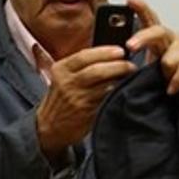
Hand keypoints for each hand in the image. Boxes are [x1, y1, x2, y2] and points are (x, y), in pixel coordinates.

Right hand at [36, 45, 134, 160]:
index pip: (85, 55)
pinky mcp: (86, 112)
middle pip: (97, 70)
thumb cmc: (61, 99)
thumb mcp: (63, 78)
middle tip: (130, 65)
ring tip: (130, 77)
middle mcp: (67, 83)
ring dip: (121, 80)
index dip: (106, 52)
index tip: (120, 51)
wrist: (49, 127)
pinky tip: (123, 90)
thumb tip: (109, 55)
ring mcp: (76, 99)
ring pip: (104, 86)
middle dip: (118, 65)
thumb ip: (80, 66)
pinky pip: (106, 99)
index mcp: (61, 69)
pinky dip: (116, 93)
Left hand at [125, 0, 178, 98]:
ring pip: (169, 60)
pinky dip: (177, 80)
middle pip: (158, 32)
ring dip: (165, 75)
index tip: (130, 0)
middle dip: (142, 38)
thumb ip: (138, 62)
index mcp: (161, 38)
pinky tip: (171, 89)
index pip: (150, 19)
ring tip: (166, 85)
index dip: (141, 8)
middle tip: (130, 46)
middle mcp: (175, 38)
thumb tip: (116, 63)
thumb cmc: (173, 73)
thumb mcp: (154, 65)